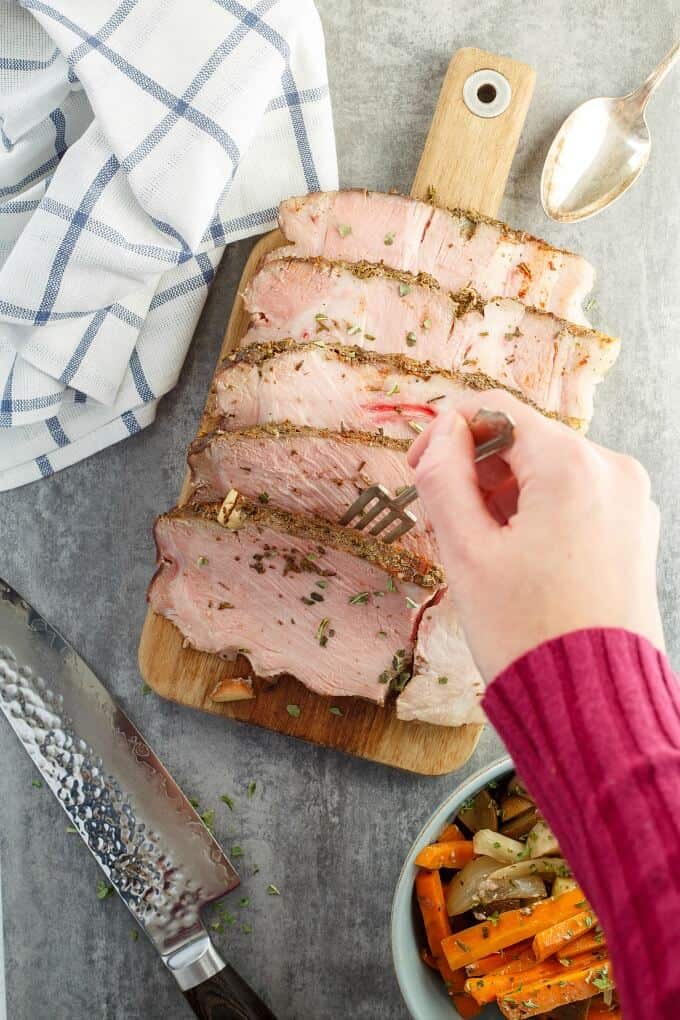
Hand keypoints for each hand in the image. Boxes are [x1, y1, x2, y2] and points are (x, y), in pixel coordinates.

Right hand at [408, 391, 663, 680]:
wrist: (592, 705)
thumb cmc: (526, 633)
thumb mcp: (466, 551)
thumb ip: (443, 476)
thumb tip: (443, 432)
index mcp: (572, 466)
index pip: (495, 410)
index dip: (446, 431)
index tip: (418, 466)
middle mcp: (612, 470)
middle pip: (525, 440)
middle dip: (477, 470)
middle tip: (447, 521)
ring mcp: (631, 501)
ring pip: (549, 470)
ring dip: (506, 494)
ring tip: (485, 550)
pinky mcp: (635, 530)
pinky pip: (576, 498)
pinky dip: (539, 512)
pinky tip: (518, 558)